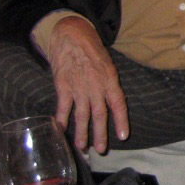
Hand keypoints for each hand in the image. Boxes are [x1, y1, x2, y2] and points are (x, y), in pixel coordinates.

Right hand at [47, 16, 127, 153]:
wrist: (72, 35)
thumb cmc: (92, 48)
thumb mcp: (108, 64)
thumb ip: (109, 82)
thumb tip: (111, 100)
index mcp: (110, 80)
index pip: (118, 105)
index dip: (121, 121)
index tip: (123, 136)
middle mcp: (96, 87)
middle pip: (100, 115)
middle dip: (100, 135)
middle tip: (100, 150)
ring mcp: (78, 88)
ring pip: (82, 116)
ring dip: (82, 133)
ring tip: (82, 147)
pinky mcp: (63, 87)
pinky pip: (63, 108)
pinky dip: (61, 120)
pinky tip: (60, 131)